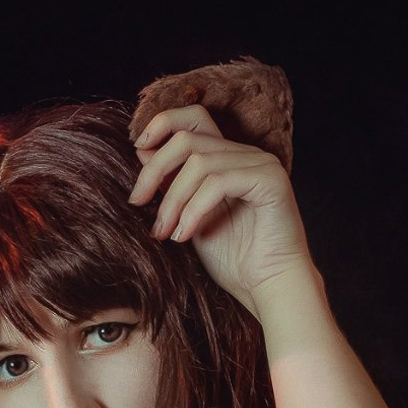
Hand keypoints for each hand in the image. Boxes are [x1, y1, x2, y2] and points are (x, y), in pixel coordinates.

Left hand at [128, 105, 314, 319]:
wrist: (268, 289)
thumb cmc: (233, 261)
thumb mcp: (188, 218)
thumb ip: (171, 185)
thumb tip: (142, 150)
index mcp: (228, 158)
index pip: (194, 117)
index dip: (162, 124)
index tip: (137, 151)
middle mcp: (246, 155)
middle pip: (187, 139)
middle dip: (154, 171)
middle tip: (136, 203)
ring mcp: (261, 164)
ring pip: (198, 163)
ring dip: (172, 200)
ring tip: (164, 233)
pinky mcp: (270, 180)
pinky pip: (218, 182)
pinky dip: (193, 209)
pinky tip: (184, 235)